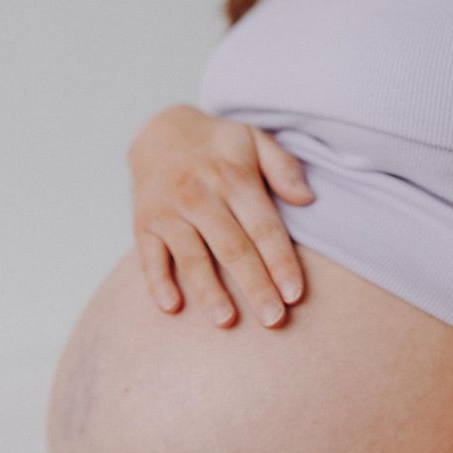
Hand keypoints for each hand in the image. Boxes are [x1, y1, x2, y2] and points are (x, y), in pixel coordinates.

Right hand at [127, 103, 314, 328]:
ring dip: (209, 291)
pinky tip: (172, 307)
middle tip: (273, 320)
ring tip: (226, 321)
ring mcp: (169, 211)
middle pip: (233, 249)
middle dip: (254, 287)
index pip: (264, 228)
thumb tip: (307, 198)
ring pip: (192, 257)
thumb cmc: (219, 147)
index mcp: (235, 179)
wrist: (159, 130)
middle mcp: (200, 196)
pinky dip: (158, 282)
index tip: (294, 295)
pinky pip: (150, 256)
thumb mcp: (255, 140)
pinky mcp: (144, 224)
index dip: (280, 263)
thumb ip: (283, 167)